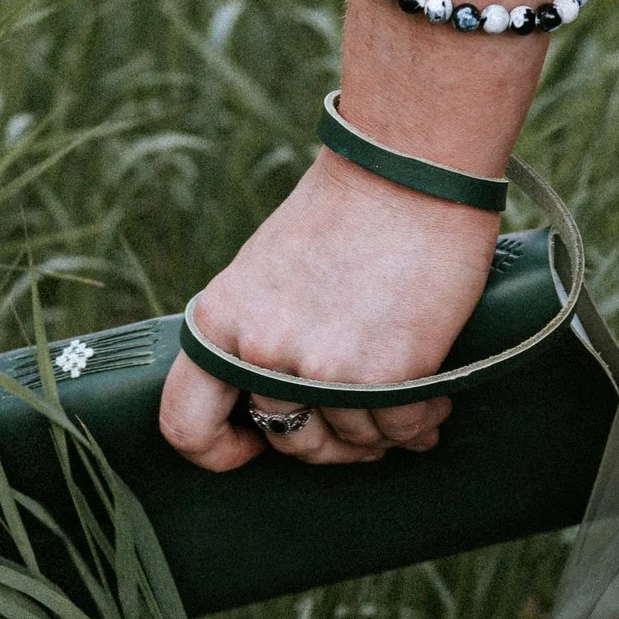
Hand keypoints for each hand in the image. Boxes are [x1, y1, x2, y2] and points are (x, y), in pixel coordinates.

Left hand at [157, 150, 500, 469]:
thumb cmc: (345, 213)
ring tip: (403, 395)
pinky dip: (420, 422)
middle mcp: (262, 352)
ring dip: (380, 429)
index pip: (187, 425)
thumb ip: (253, 336)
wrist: (411, 169)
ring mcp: (323, 369)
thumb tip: (269, 402)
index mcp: (220, 322)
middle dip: (327, 438)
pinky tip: (432, 396)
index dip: (219, 449)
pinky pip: (401, 430)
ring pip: (351, 441)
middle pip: (287, 440)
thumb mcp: (264, 273)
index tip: (254, 443)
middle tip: (358, 414)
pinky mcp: (387, 374)